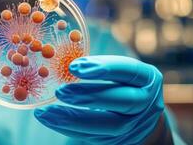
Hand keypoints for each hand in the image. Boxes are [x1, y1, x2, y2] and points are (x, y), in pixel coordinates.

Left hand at [35, 56, 163, 143]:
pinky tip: (49, 119)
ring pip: (107, 125)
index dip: (103, 68)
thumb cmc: (122, 85)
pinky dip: (69, 128)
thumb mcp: (120, 73)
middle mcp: (146, 103)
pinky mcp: (118, 140)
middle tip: (60, 91)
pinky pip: (93, 137)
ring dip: (73, 118)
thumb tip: (58, 56)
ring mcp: (134, 125)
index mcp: (146, 78)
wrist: (141, 119)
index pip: (128, 71)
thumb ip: (98, 68)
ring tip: (46, 112)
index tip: (74, 67)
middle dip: (90, 96)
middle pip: (122, 100)